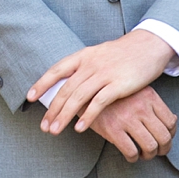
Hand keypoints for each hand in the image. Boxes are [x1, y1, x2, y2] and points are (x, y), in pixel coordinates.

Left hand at [28, 29, 177, 134]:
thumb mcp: (98, 54)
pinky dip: (87, 116)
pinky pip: (98, 103)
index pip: (57, 70)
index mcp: (83, 56)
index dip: (42, 84)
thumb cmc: (122, 54)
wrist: (149, 46)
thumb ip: (83, 67)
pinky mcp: (118, 85)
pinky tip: (79, 128)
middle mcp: (90, 64)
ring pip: (78, 97)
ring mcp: (104, 74)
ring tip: (55, 130)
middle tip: (44, 126)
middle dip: (52, 109)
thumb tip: (66, 82)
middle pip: (65, 89)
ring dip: (64, 116)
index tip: (30, 97)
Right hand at [87, 86, 176, 161]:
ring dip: (149, 155)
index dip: (171, 135)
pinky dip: (133, 158)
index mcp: (149, 96)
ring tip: (143, 154)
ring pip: (150, 147)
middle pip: (164, 137)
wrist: (85, 90)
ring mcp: (127, 119)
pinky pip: (131, 151)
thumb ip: (154, 104)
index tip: (164, 138)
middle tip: (157, 151)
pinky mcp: (113, 129)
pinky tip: (130, 155)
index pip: (171, 122)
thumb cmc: (114, 93)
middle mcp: (141, 107)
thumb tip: (173, 120)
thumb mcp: (137, 91)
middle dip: (163, 149)